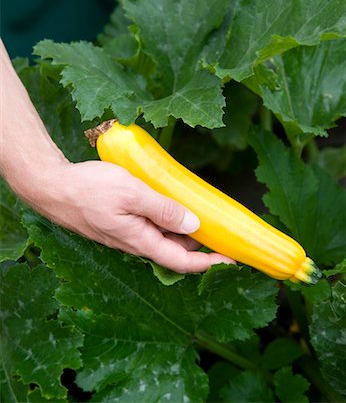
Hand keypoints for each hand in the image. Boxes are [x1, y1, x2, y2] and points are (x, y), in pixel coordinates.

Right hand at [30, 160, 234, 272]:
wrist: (53, 187)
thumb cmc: (89, 189)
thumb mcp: (131, 193)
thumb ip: (163, 209)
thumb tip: (193, 224)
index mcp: (140, 240)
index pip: (181, 261)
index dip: (208, 263)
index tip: (231, 260)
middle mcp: (135, 242)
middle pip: (174, 250)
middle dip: (200, 245)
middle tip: (222, 230)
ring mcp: (127, 233)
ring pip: (163, 238)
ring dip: (184, 230)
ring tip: (203, 213)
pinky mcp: (121, 223)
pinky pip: (151, 227)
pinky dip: (168, 220)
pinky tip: (173, 204)